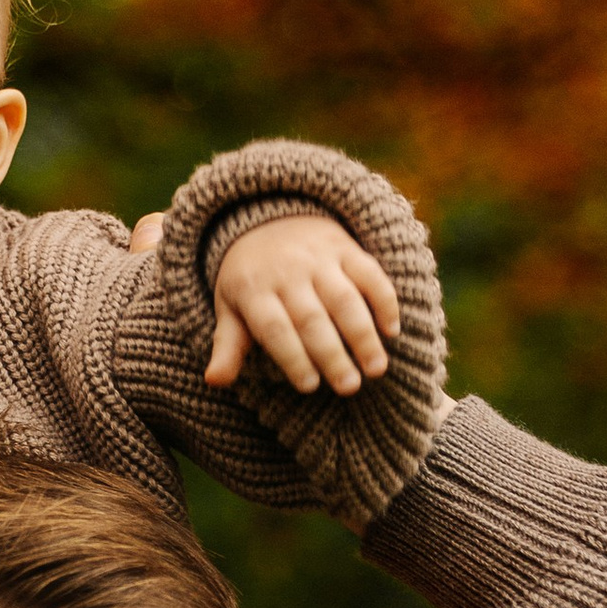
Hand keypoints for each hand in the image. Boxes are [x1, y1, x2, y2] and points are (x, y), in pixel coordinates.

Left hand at [207, 211, 398, 396]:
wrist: (267, 219)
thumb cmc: (250, 280)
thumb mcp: (230, 308)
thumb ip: (228, 346)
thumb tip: (214, 382)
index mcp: (253, 290)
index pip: (274, 328)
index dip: (292, 358)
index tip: (309, 387)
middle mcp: (286, 271)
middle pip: (312, 318)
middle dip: (332, 355)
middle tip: (349, 388)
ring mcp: (318, 257)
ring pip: (345, 298)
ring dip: (363, 335)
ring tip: (376, 370)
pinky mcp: (345, 247)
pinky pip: (369, 273)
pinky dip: (384, 300)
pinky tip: (391, 331)